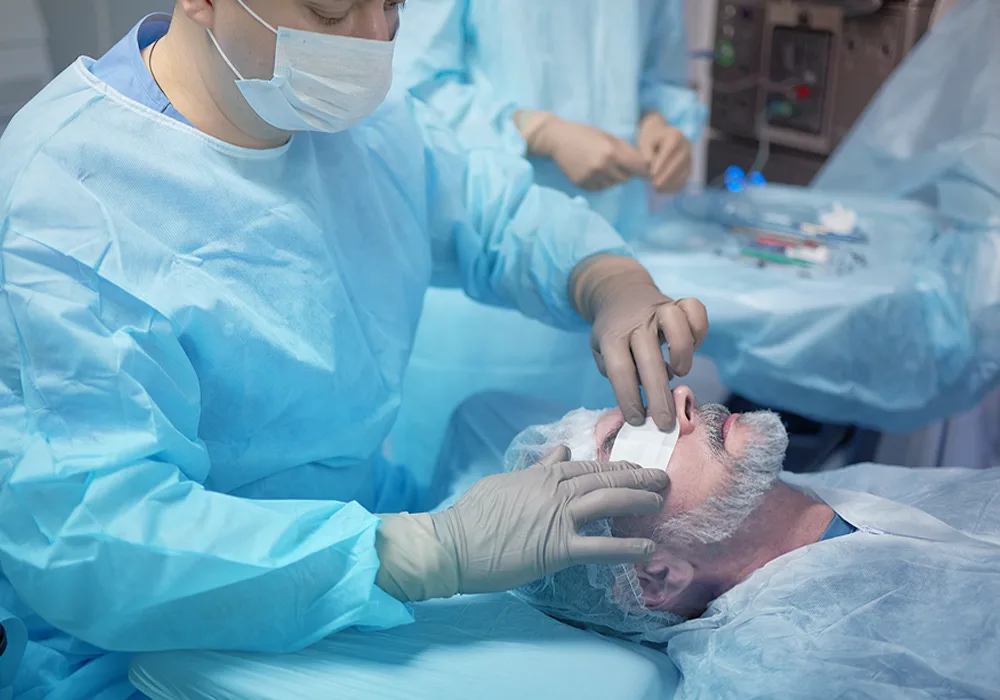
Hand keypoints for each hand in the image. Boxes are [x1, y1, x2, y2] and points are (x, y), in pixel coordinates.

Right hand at [375, 446, 668, 601]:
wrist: (454, 543)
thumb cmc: (472, 515)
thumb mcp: (504, 481)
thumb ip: (535, 468)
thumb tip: (559, 451)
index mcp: (539, 475)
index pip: (584, 466)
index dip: (612, 466)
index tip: (632, 466)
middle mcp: (553, 491)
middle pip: (602, 479)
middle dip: (635, 476)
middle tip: (661, 477)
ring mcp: (557, 517)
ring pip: (607, 502)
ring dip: (638, 499)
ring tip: (660, 499)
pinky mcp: (557, 548)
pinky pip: (600, 547)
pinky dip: (627, 548)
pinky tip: (649, 549)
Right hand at [517, 111, 647, 191]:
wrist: (557, 140)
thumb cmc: (585, 134)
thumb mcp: (608, 137)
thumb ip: (626, 150)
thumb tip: (645, 165)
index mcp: (612, 152)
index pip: (639, 168)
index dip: (643, 169)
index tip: (643, 169)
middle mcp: (603, 167)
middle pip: (626, 179)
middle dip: (624, 172)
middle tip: (615, 163)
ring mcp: (592, 177)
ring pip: (612, 185)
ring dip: (611, 178)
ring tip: (601, 166)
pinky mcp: (582, 184)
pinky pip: (599, 188)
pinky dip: (599, 182)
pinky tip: (591, 171)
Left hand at [572, 256, 708, 429]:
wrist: (619, 292)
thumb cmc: (613, 331)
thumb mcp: (600, 351)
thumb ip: (614, 371)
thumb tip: (640, 393)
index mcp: (612, 336)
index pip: (619, 370)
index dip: (629, 398)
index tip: (637, 420)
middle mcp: (636, 322)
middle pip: (648, 358)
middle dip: (658, 396)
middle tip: (665, 422)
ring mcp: (659, 309)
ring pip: (676, 324)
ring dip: (682, 353)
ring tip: (679, 373)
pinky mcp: (678, 302)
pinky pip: (696, 310)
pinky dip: (699, 330)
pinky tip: (692, 347)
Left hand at [637, 113, 691, 193]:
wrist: (660, 136)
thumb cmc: (650, 139)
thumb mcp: (645, 142)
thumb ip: (646, 152)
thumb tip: (649, 163)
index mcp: (675, 136)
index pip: (669, 150)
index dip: (661, 163)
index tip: (651, 174)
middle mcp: (686, 145)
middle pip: (679, 162)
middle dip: (666, 175)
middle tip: (654, 185)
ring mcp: (690, 156)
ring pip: (684, 171)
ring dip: (671, 182)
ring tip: (658, 189)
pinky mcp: (689, 166)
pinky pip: (685, 178)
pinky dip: (675, 185)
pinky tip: (664, 191)